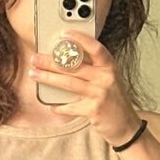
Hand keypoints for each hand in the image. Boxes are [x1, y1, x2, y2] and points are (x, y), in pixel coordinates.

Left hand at [29, 29, 140, 146]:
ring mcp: (100, 94)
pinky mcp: (94, 110)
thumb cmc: (113, 100)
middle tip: (35, 58)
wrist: (126, 125)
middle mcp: (106, 77)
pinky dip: (59, 106)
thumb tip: (64, 60)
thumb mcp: (108, 79)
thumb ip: (93, 69)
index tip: (63, 34)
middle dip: (50, 61)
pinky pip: (71, 106)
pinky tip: (51, 106)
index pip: (95, 47)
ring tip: (34, 74)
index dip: (79, 39)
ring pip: (68, 83)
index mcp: (109, 66)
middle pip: (74, 66)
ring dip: (48, 78)